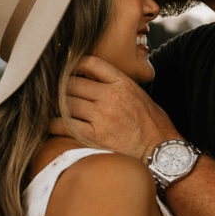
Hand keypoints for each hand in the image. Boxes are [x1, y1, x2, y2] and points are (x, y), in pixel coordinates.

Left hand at [51, 55, 178, 161]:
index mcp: (123, 83)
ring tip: (53, 107)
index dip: (76, 64)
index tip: (70, 69)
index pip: (92, 63)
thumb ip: (119, 86)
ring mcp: (101, 116)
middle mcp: (110, 96)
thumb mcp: (140, 96)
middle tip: (56, 91)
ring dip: (57, 104)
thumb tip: (99, 81)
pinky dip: (54, 123)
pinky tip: (52, 124)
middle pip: (74, 83)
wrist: (162, 151)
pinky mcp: (93, 136)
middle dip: (63, 86)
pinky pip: (63, 124)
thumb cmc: (154, 125)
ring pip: (67, 102)